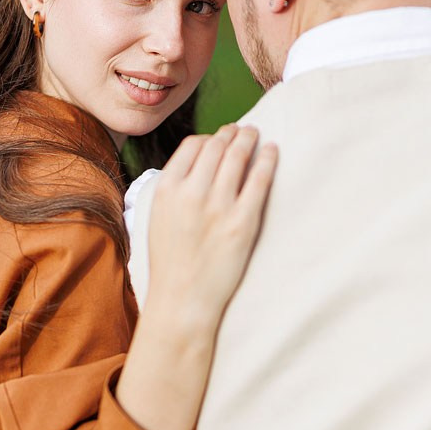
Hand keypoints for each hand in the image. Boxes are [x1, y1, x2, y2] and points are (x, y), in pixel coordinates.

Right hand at [146, 125, 277, 330]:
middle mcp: (192, 192)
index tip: (218, 139)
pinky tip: (272, 151)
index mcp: (167, 188)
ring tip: (255, 134)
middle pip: (217, 146)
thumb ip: (174, 188)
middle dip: (231, 133)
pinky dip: (267, 160)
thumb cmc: (170, 261)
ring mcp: (219, 206)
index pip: (192, 146)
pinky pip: (259, 180)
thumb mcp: (158, 216)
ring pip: (238, 157)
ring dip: (249, 139)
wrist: (183, 299)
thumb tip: (197, 162)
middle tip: (242, 130)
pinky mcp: (243, 222)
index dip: (209, 138)